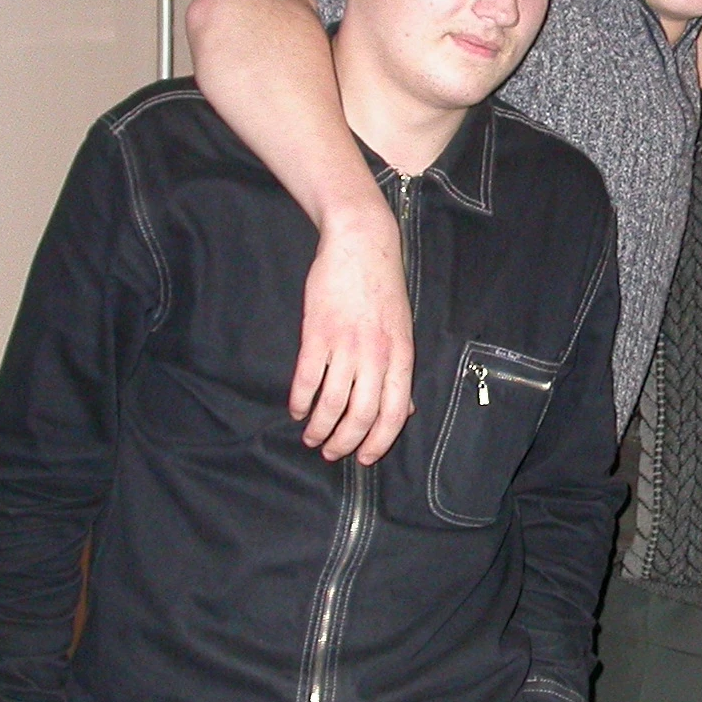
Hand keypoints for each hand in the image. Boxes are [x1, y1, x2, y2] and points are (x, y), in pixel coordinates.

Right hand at [293, 206, 415, 463]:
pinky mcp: (317, 333)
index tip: (363, 458)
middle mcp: (376, 356)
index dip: (378, 443)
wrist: (362, 243)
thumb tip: (404, 411)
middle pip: (361, 415)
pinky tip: (297, 410)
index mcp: (402, 356)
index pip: (394, 414)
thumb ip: (401, 371)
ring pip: (332, 403)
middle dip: (344, 442)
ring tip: (311, 437)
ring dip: (320, 427)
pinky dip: (300, 401)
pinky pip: (307, 379)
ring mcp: (345, 345)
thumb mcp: (403, 330)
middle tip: (331, 453)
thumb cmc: (383, 288)